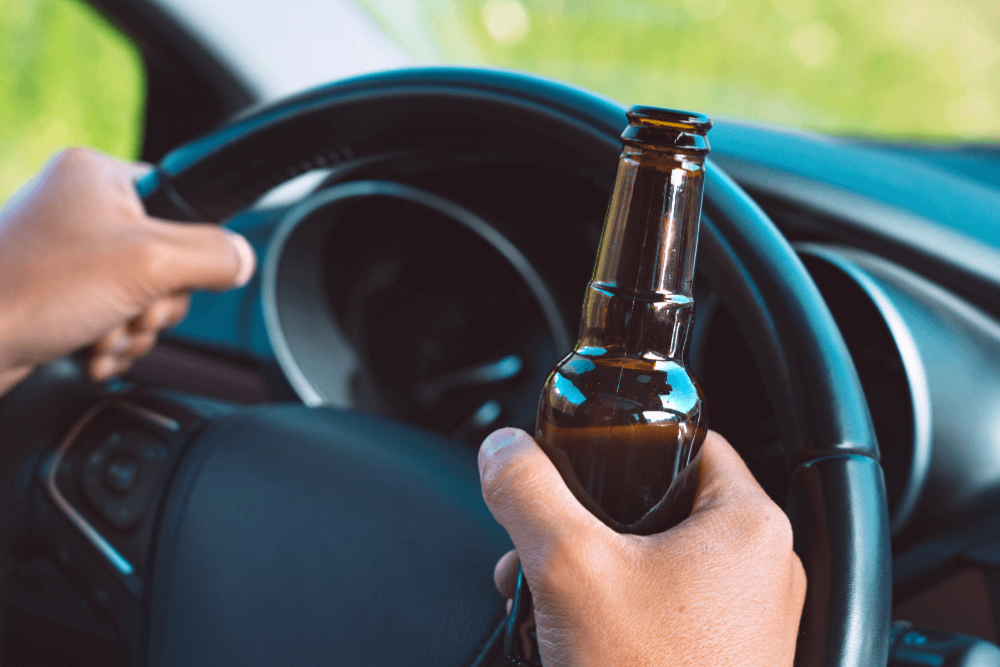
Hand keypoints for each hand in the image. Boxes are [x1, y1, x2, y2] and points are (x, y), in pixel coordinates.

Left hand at [0, 148, 254, 393]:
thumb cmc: (32, 292)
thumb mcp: (149, 264)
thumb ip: (213, 255)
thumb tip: (242, 259)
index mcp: (100, 176)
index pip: (183, 207)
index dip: (184, 253)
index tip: (161, 276)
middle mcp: (81, 207)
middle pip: (168, 260)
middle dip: (153, 304)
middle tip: (125, 310)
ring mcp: (67, 251)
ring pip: (143, 295)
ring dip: (133, 329)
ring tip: (101, 334)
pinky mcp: (56, 292)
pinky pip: (114, 316)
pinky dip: (110, 340)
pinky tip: (90, 349)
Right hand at [479, 428, 806, 666]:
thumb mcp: (569, 568)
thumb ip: (528, 493)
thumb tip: (503, 449)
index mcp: (747, 524)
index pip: (689, 443)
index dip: (625, 442)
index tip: (580, 455)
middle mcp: (760, 568)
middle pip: (659, 504)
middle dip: (584, 519)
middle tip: (540, 537)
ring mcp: (744, 620)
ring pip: (652, 560)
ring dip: (588, 567)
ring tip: (539, 594)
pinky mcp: (720, 658)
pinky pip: (661, 609)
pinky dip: (611, 609)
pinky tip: (564, 635)